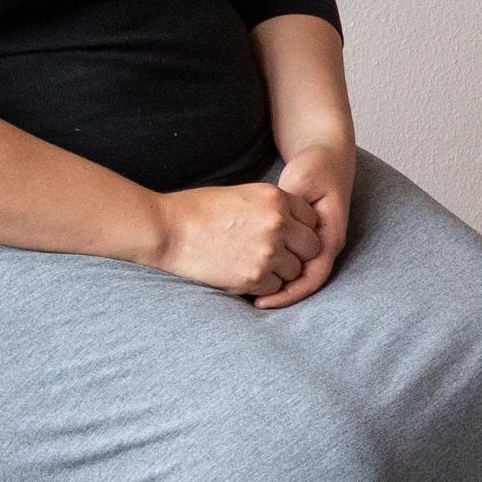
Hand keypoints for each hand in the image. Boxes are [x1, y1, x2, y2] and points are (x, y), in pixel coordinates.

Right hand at [145, 180, 324, 300]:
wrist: (169, 230)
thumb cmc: (200, 210)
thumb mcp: (244, 195)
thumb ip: (273, 208)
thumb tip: (295, 224)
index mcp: (276, 198)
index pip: (312, 218)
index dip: (301, 228)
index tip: (288, 234)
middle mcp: (278, 224)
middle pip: (312, 247)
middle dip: (299, 252)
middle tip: (279, 254)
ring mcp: (268, 252)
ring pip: (296, 270)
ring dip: (282, 271)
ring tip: (257, 263)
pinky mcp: (254, 277)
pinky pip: (276, 287)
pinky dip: (265, 285)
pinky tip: (245, 273)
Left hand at [249, 143, 360, 310]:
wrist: (329, 156)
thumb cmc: (316, 166)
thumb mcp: (302, 182)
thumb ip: (288, 206)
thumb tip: (273, 228)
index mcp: (331, 234)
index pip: (313, 276)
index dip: (288, 292)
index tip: (262, 301)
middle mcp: (328, 243)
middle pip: (304, 281)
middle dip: (280, 295)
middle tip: (250, 303)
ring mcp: (319, 241)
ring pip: (299, 274)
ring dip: (278, 285)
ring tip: (249, 294)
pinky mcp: (308, 237)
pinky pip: (293, 261)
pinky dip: (277, 270)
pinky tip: (256, 272)